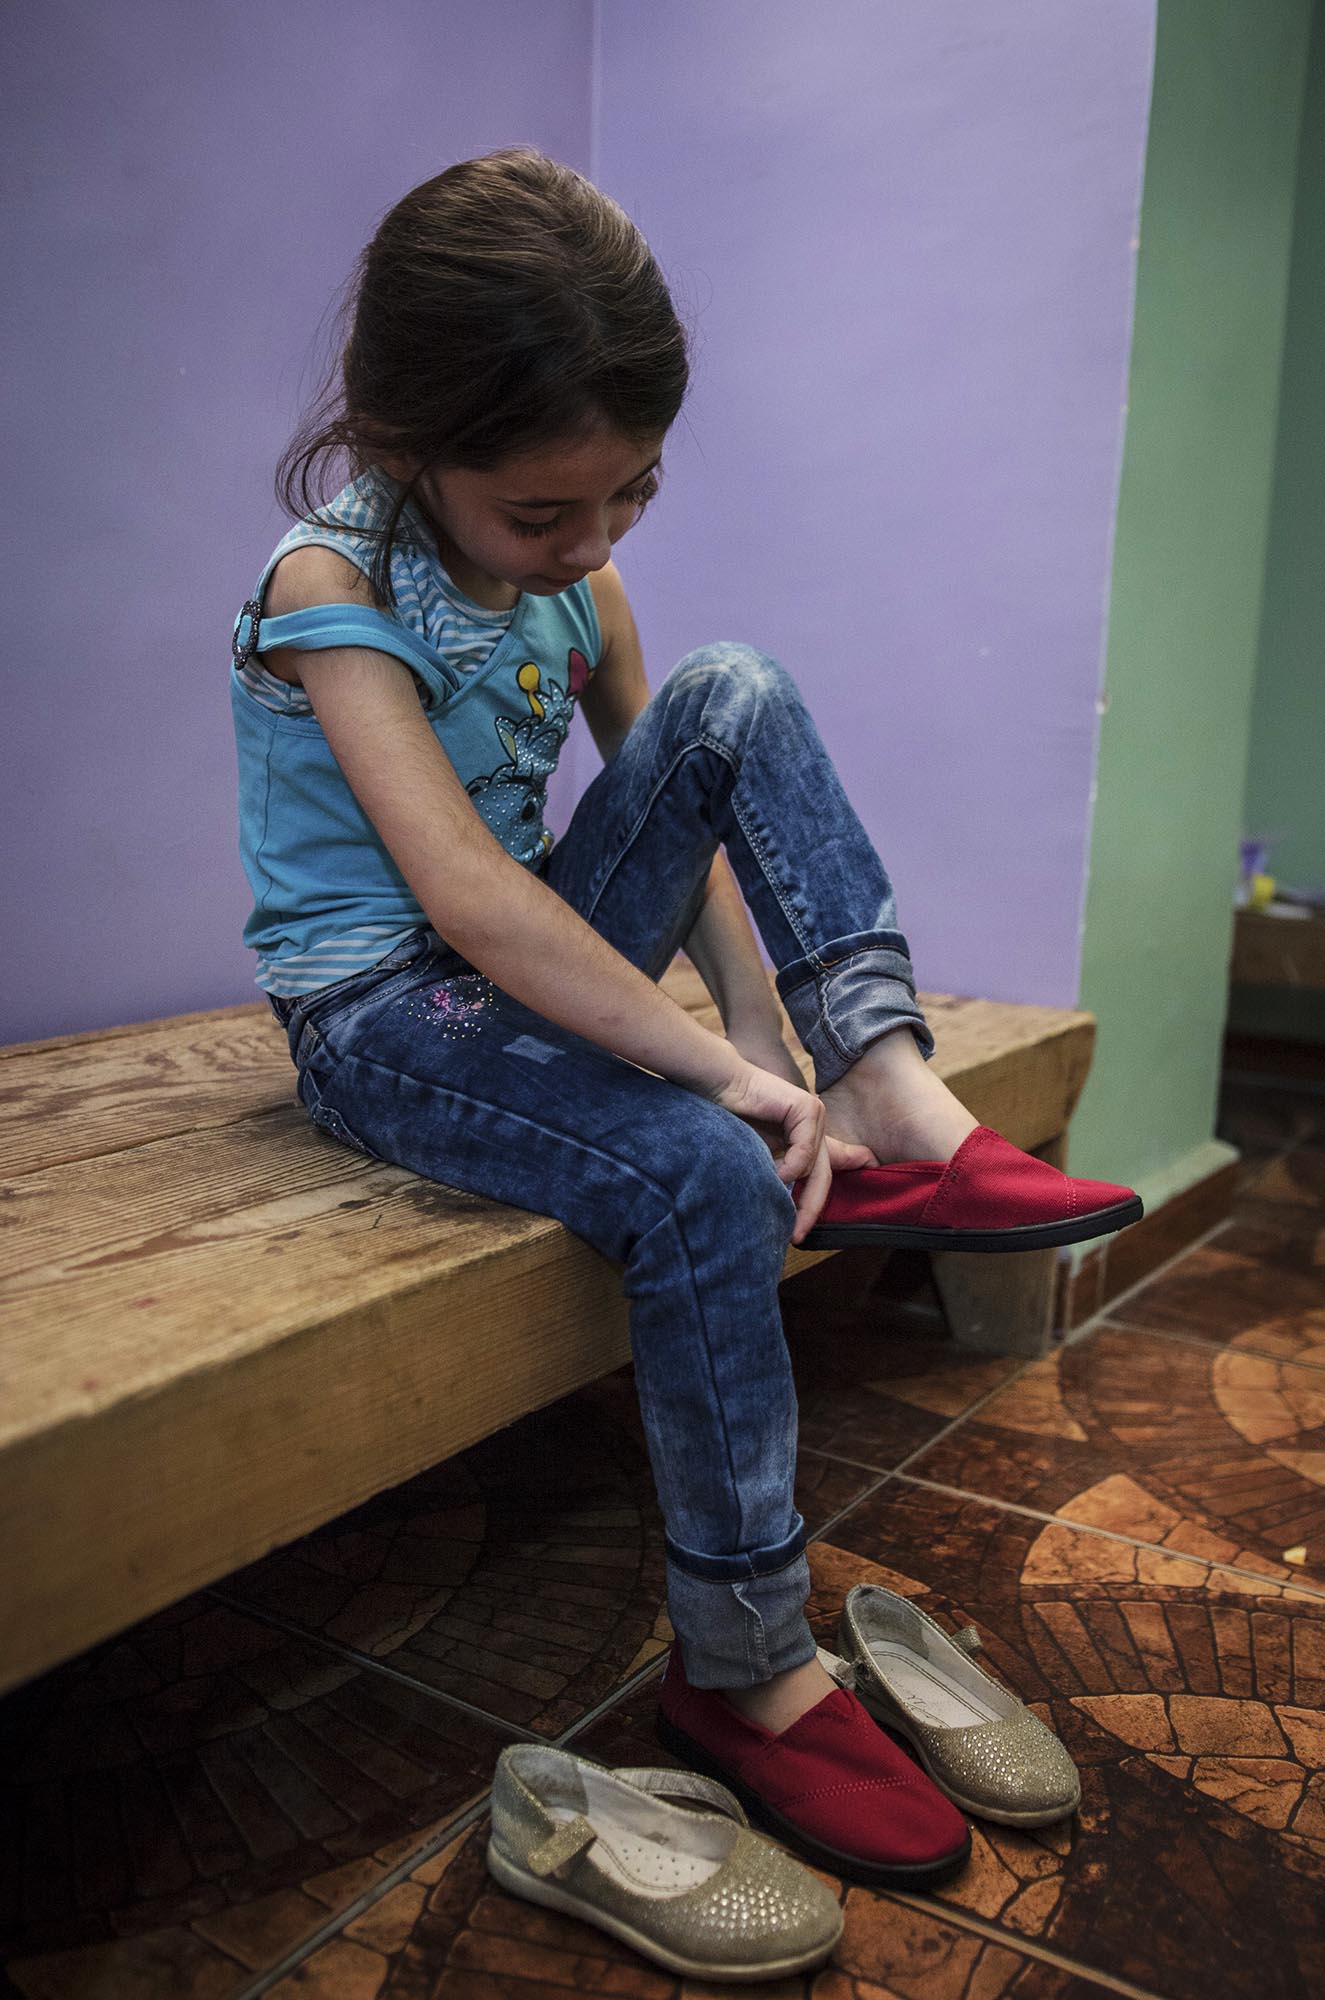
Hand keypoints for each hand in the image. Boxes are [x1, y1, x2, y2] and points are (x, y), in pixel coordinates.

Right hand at [712, 1025, 877, 1246]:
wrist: (714, 1088)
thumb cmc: (726, 1121)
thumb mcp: (757, 1158)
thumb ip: (777, 1176)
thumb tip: (785, 1204)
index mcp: (802, 1138)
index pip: (833, 1161)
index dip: (851, 1166)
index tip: (869, 1173)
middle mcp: (812, 1127)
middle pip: (823, 1177)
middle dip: (811, 1210)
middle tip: (797, 1236)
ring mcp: (812, 1116)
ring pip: (815, 1168)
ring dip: (792, 1190)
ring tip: (772, 1204)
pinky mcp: (807, 1108)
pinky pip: (806, 1150)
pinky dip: (791, 1166)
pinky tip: (775, 1174)